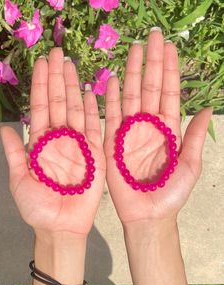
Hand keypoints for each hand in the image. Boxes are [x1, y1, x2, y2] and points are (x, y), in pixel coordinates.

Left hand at [1, 48, 105, 235]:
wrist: (61, 226)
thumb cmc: (38, 207)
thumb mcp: (19, 181)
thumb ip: (14, 154)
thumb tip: (5, 128)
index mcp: (41, 143)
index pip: (41, 107)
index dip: (41, 85)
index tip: (41, 64)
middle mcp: (60, 139)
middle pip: (59, 102)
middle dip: (57, 78)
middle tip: (57, 53)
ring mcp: (79, 144)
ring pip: (76, 109)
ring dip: (73, 87)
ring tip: (71, 66)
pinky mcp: (95, 153)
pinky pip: (96, 128)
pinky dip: (94, 111)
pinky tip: (91, 93)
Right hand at [104, 30, 211, 223]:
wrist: (148, 215)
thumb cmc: (170, 194)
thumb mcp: (189, 166)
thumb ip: (194, 138)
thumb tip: (206, 110)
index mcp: (168, 129)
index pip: (168, 93)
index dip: (169, 70)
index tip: (169, 48)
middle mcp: (149, 126)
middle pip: (149, 88)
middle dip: (151, 63)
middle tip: (151, 38)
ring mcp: (130, 132)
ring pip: (130, 97)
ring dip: (132, 74)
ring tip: (133, 51)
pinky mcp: (113, 142)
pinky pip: (111, 116)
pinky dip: (111, 99)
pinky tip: (112, 81)